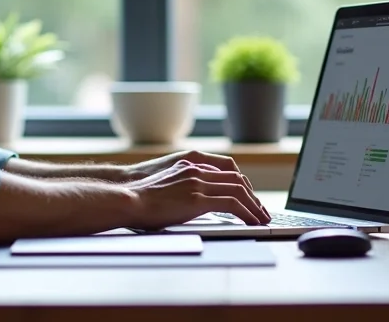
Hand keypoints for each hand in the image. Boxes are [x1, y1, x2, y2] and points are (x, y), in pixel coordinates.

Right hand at [124, 151, 265, 215]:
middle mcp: (197, 170)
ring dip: (254, 206)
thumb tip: (190, 203)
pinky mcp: (198, 199)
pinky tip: (252, 223)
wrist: (127, 199)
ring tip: (262, 219)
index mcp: (189, 165)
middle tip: (261, 211)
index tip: (249, 198)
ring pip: (239, 191)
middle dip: (253, 196)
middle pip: (237, 179)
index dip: (242, 185)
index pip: (226, 171)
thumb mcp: (165, 186)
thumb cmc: (139, 199)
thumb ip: (182, 187)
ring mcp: (198, 183)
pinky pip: (233, 204)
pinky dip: (247, 213)